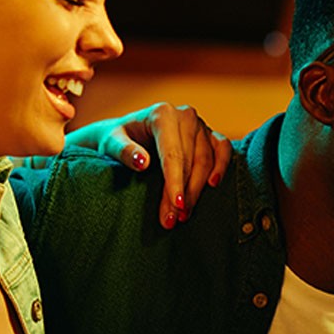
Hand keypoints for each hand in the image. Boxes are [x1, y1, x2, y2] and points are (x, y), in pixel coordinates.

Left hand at [66, 102, 231, 228]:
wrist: (125, 133)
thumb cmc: (116, 138)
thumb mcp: (110, 142)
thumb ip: (123, 150)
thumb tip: (142, 163)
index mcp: (162, 114)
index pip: (173, 153)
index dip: (175, 181)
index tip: (175, 204)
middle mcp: (185, 116)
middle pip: (191, 160)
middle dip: (183, 192)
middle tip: (173, 219)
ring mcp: (200, 125)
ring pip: (207, 160)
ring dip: (198, 190)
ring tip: (184, 214)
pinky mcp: (209, 134)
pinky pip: (223, 149)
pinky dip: (222, 166)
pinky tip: (213, 185)